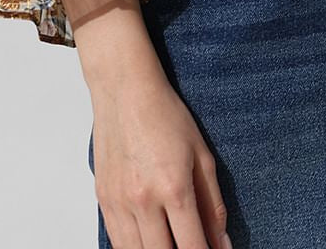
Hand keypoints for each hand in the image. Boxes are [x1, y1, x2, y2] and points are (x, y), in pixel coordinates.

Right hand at [90, 71, 231, 248]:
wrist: (125, 92)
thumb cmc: (165, 116)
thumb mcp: (202, 156)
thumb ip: (212, 204)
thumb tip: (221, 243)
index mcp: (174, 188)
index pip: (191, 247)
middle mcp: (143, 201)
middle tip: (192, 245)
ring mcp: (119, 204)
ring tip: (172, 242)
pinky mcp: (103, 202)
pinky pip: (117, 242)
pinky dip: (135, 247)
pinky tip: (150, 241)